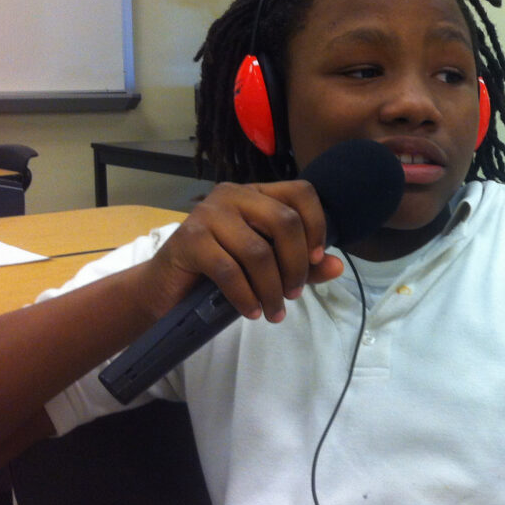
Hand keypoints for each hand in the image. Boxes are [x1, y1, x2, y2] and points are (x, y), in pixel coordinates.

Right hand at [143, 180, 344, 322]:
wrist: (167, 288)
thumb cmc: (222, 273)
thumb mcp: (269, 267)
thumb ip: (305, 265)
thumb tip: (338, 266)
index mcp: (257, 193)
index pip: (301, 192)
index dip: (316, 225)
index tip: (316, 259)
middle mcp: (234, 195)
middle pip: (284, 221)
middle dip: (296, 265)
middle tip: (293, 294)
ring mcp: (209, 213)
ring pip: (258, 251)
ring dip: (272, 288)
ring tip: (274, 311)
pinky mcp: (189, 238)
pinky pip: (230, 270)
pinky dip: (246, 296)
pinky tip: (252, 312)